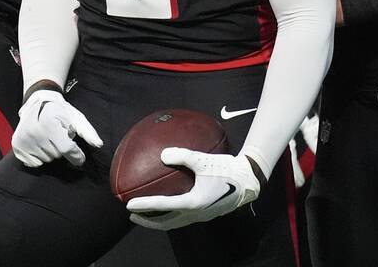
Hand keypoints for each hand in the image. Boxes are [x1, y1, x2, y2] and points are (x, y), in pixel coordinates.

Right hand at [11, 89, 101, 168]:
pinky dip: (39, 157)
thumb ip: (88, 131)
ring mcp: (23, 140)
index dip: (77, 156)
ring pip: (46, 160)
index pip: (66, 149)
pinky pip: (34, 163)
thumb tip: (99, 144)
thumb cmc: (60, 111)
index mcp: (48, 124)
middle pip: (56, 156)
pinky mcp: (17, 146)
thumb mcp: (76, 117)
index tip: (80, 157)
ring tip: (49, 138)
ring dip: (51, 152)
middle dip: (61, 148)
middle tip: (59, 136)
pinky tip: (40, 144)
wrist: (38, 102)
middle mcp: (33, 132)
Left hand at [126, 149, 261, 230]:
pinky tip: (168, 204)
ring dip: (158, 220)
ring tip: (146, 213)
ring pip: (175, 222)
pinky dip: (171, 214)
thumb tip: (163, 154)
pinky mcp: (206, 212)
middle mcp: (196, 213)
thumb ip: (183, 156)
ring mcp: (201, 215)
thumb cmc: (227, 169)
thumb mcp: (204, 160)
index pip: (163, 206)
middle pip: (166, 222)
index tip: (129, 205)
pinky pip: (183, 217)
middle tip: (132, 214)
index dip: (145, 205)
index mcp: (194, 203)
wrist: (248, 180)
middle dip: (148, 221)